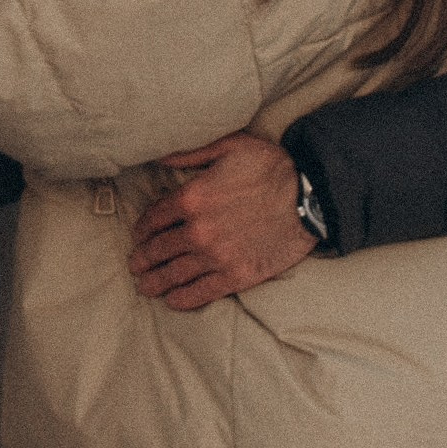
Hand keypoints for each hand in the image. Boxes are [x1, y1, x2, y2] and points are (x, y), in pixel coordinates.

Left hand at [127, 132, 314, 311]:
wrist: (311, 197)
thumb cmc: (271, 167)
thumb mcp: (229, 146)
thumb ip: (190, 153)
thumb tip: (160, 158)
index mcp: (192, 197)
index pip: (154, 218)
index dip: (142, 228)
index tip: (139, 235)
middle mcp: (198, 230)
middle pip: (158, 249)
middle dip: (142, 258)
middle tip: (135, 265)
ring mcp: (216, 256)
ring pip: (173, 274)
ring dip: (154, 282)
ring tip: (145, 286)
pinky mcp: (236, 276)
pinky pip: (200, 293)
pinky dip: (182, 299)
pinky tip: (172, 300)